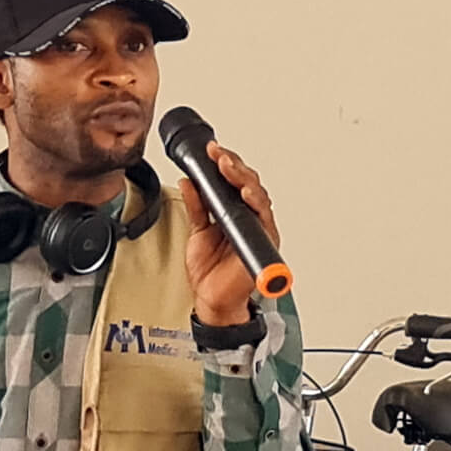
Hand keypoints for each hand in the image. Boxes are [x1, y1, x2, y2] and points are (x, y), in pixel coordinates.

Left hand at [180, 140, 278, 325]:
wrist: (212, 299)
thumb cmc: (210, 271)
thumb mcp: (197, 231)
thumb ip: (196, 206)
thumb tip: (188, 181)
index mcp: (234, 212)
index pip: (234, 180)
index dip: (224, 163)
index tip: (211, 151)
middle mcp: (248, 217)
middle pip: (248, 183)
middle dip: (233, 165)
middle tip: (218, 155)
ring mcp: (257, 228)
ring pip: (258, 195)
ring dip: (243, 178)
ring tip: (228, 167)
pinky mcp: (262, 242)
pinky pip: (262, 219)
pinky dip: (256, 204)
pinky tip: (247, 195)